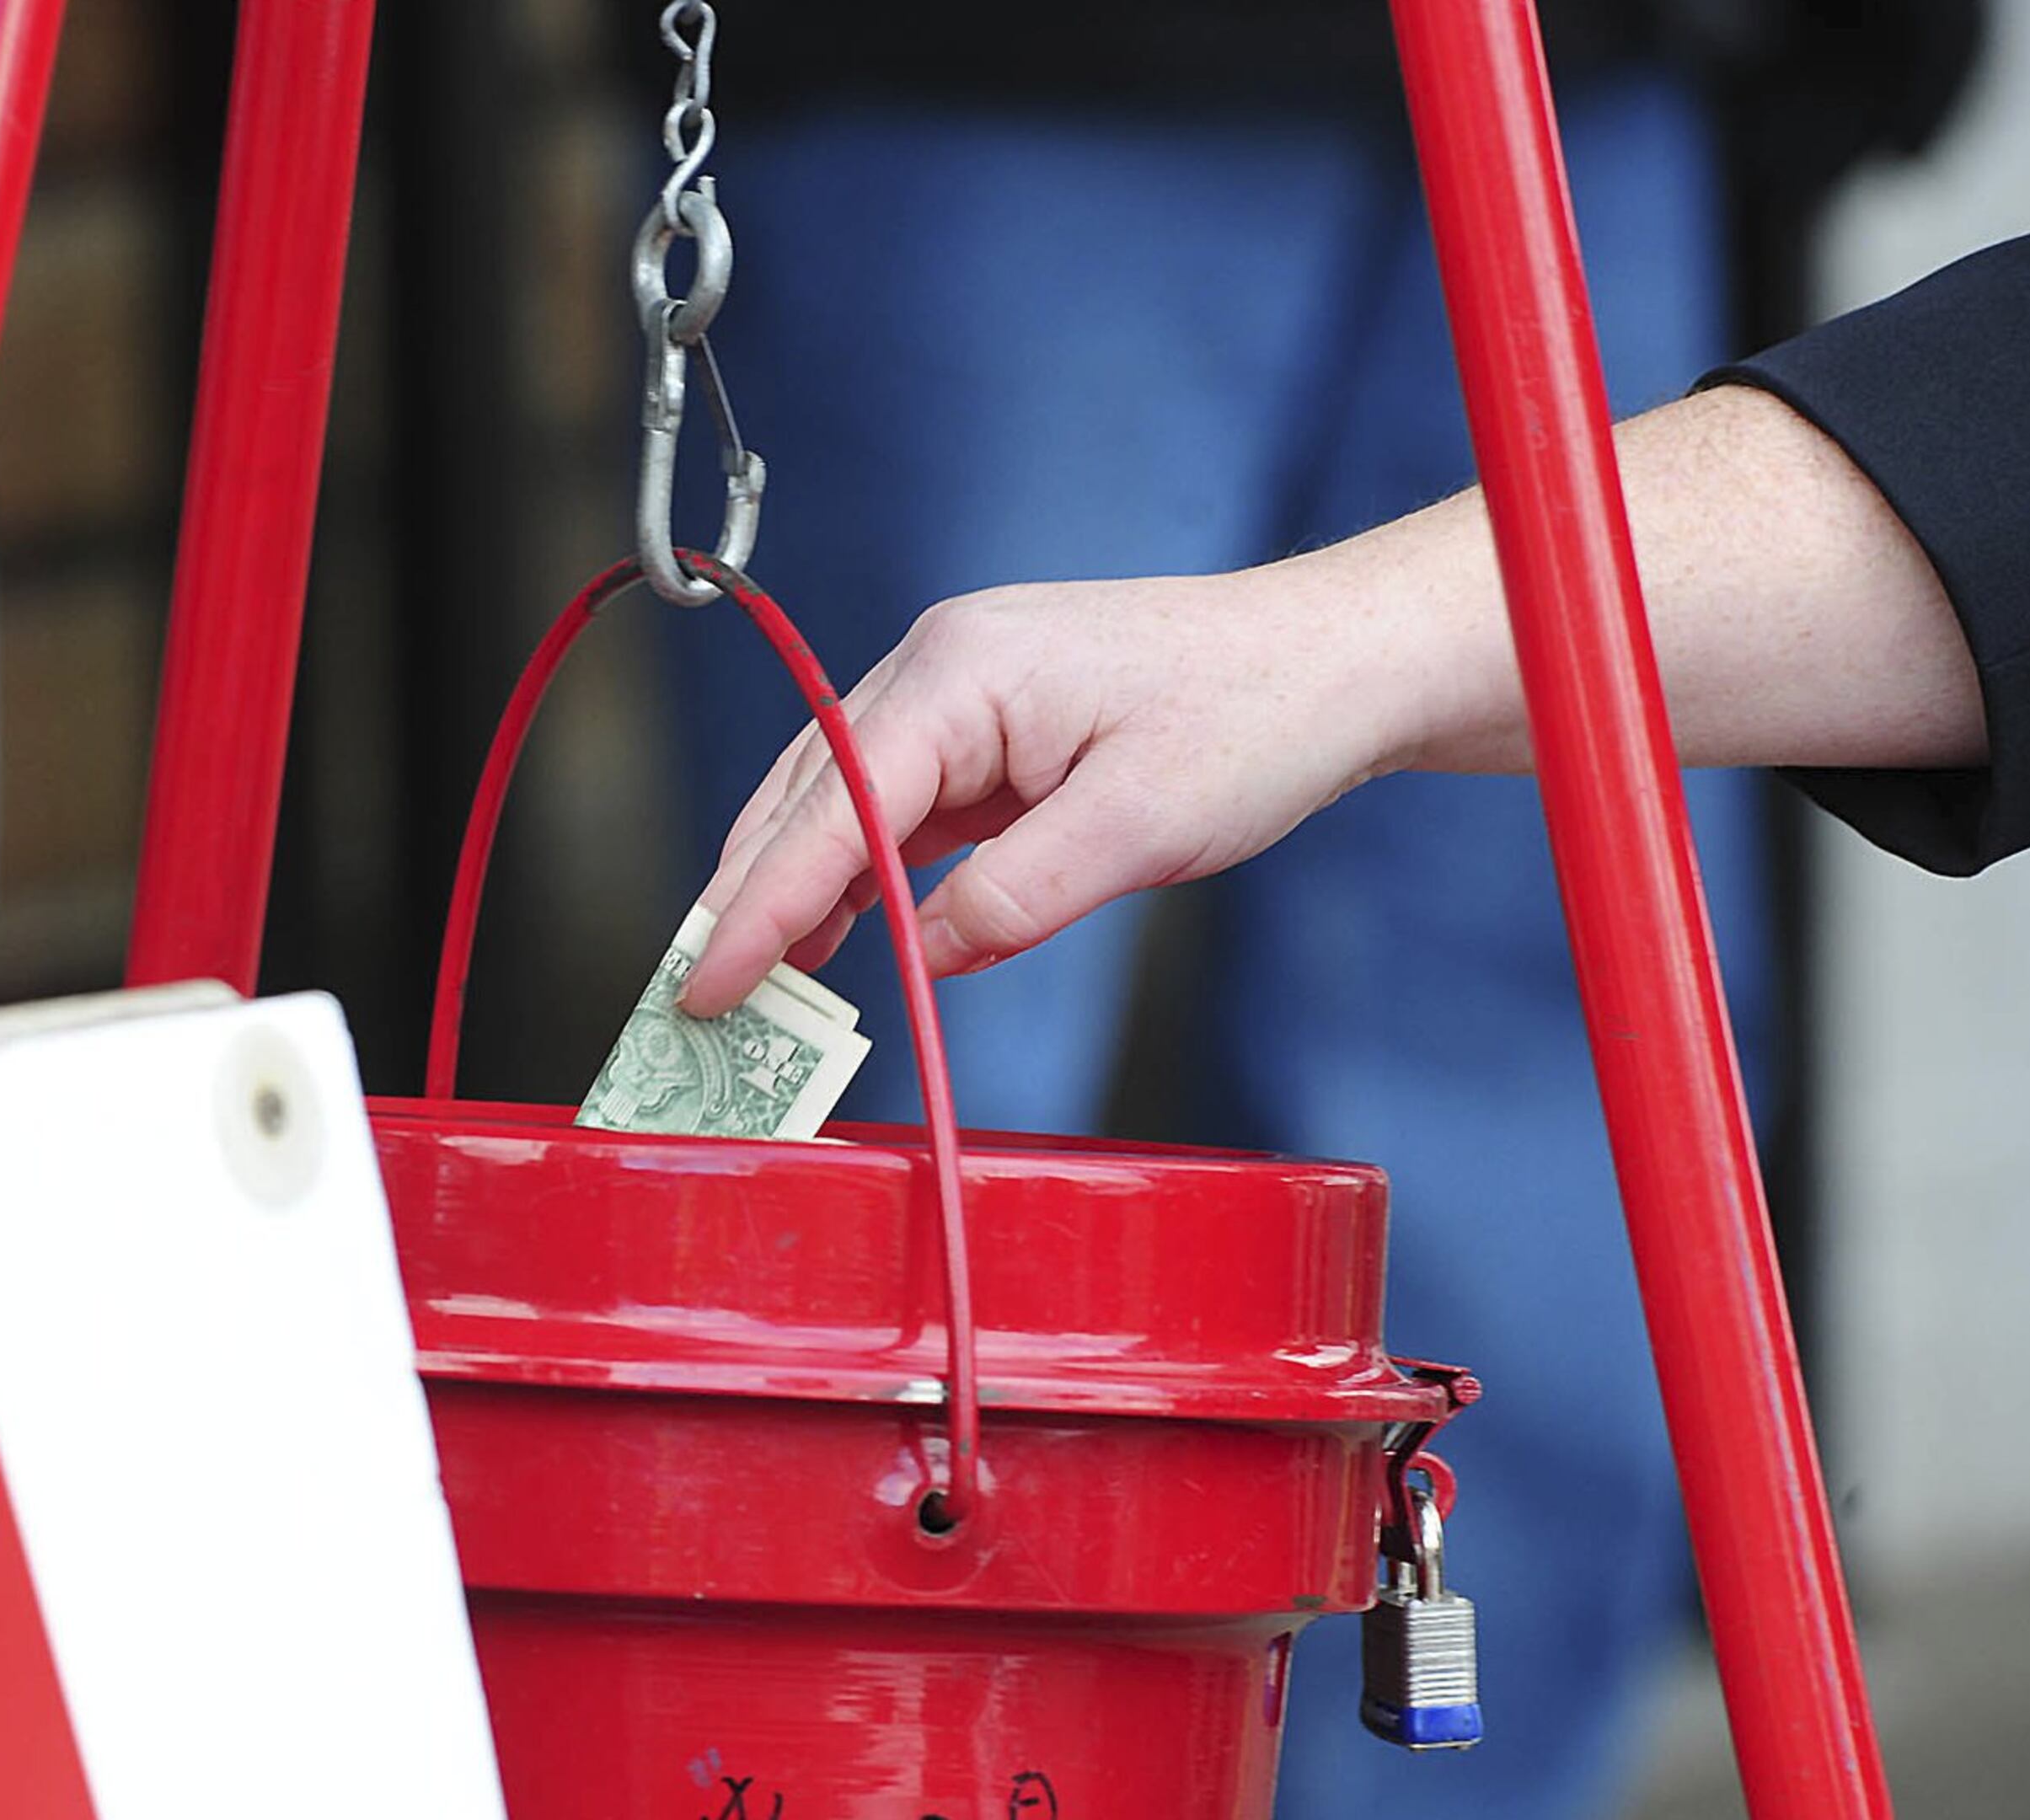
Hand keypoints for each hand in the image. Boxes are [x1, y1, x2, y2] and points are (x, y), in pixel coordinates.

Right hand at [679, 387, 1985, 1018]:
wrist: (1338, 659)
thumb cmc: (1255, 721)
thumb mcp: (1135, 832)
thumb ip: (1008, 901)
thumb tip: (914, 961)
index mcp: (957, 675)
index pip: (826, 808)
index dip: (756, 910)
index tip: (702, 990)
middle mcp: (937, 668)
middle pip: (804, 796)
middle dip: (743, 903)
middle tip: (691, 1008)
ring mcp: (959, 689)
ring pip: (836, 797)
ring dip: (790, 889)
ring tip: (748, 986)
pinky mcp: (990, 722)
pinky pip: (893, 799)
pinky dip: (853, 867)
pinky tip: (839, 931)